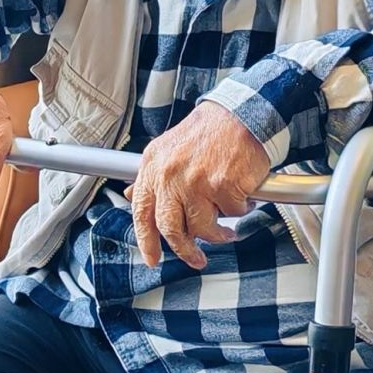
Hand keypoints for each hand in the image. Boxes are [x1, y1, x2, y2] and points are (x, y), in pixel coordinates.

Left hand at [128, 101, 270, 269]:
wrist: (239, 114)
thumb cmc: (207, 133)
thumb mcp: (167, 150)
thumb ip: (151, 177)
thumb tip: (131, 196)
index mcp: (153, 166)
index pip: (141, 211)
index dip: (146, 240)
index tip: (153, 258)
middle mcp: (170, 175)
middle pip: (171, 228)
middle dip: (185, 250)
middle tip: (197, 258)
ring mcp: (196, 181)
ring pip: (204, 228)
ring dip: (219, 234)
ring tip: (228, 229)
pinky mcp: (223, 185)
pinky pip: (232, 213)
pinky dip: (240, 209)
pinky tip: (241, 196)